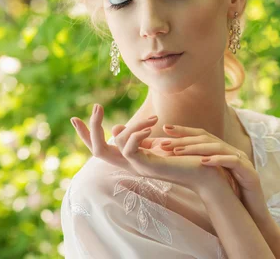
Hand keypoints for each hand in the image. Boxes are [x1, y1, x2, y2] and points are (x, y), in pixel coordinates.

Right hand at [70, 104, 232, 192]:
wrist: (206, 172)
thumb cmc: (185, 154)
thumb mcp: (157, 142)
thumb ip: (137, 138)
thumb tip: (117, 129)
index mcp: (130, 158)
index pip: (100, 147)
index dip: (85, 134)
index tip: (73, 117)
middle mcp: (129, 164)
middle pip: (96, 150)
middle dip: (91, 128)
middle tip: (96, 107)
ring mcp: (136, 167)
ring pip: (115, 144)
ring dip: (131, 126)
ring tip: (153, 120)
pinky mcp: (146, 167)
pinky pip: (129, 149)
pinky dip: (136, 135)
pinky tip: (151, 126)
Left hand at [158, 125, 264, 207]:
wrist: (253, 213)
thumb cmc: (231, 196)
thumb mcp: (212, 178)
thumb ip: (199, 167)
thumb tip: (174, 158)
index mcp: (223, 151)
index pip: (202, 135)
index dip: (184, 131)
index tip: (165, 128)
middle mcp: (232, 151)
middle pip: (207, 138)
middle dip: (185, 139)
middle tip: (165, 141)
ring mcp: (242, 161)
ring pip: (218, 147)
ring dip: (197, 148)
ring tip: (178, 151)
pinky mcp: (249, 172)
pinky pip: (233, 161)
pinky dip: (217, 160)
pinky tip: (203, 162)